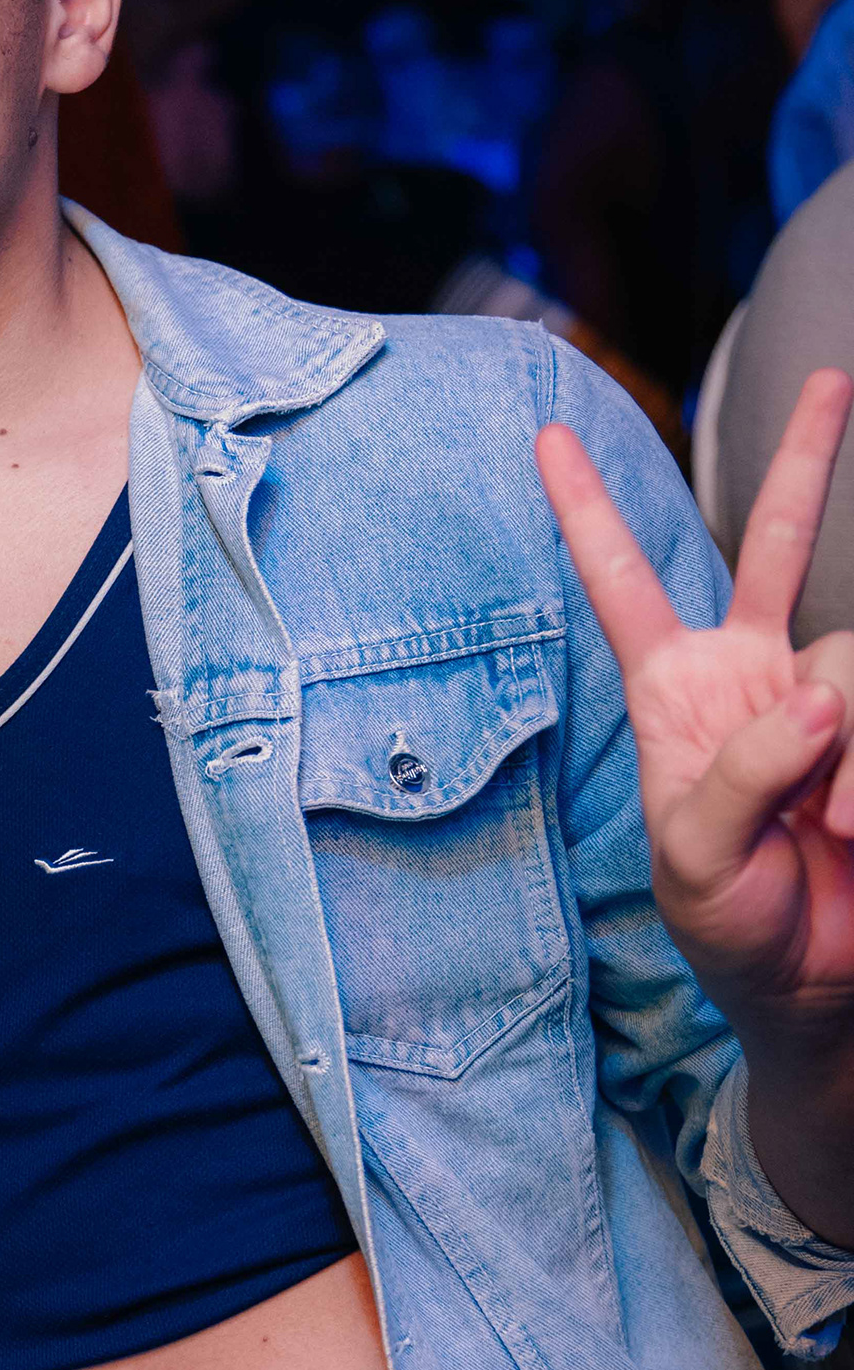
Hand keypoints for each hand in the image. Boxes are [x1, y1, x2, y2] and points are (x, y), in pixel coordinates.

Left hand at [537, 372, 853, 1218]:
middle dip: (806, 459)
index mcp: (674, 692)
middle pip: (772, 543)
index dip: (587, 510)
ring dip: (845, 762)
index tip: (545, 434)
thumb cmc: (731, 928)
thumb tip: (821, 695)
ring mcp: (826, 700)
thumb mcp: (698, 858)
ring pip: (848, 663)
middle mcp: (752, 674)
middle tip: (831, 378)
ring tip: (837, 832)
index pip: (622, 582)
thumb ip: (747, 767)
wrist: (816, 992)